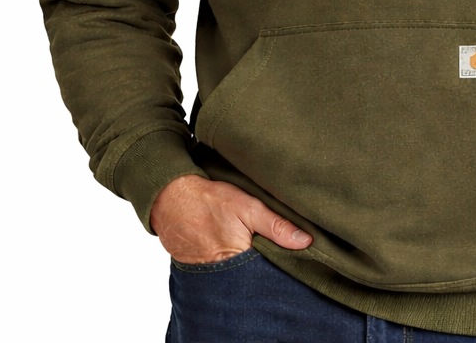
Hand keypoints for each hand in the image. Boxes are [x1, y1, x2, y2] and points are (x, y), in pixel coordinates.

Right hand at [149, 174, 312, 263]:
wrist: (169, 198)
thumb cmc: (208, 200)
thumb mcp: (248, 207)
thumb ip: (277, 226)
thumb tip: (306, 242)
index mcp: (240, 260)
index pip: (270, 272)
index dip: (282, 263)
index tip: (293, 254)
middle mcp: (225, 274)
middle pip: (255, 276)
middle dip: (265, 265)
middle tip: (269, 246)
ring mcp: (211, 274)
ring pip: (239, 275)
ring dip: (247, 264)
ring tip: (250, 245)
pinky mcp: (201, 270)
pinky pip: (223, 272)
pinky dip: (231, 263)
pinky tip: (235, 248)